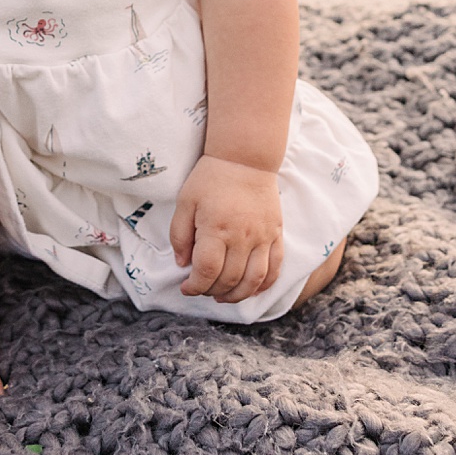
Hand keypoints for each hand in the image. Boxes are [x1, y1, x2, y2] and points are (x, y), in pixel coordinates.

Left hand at [171, 155, 283, 302]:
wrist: (246, 158)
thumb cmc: (211, 178)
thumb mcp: (185, 202)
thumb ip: (179, 235)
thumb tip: (183, 264)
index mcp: (216, 229)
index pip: (206, 271)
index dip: (194, 286)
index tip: (186, 287)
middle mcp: (242, 237)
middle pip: (229, 279)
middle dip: (212, 291)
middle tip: (202, 289)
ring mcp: (262, 237)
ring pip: (254, 280)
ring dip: (238, 295)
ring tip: (224, 296)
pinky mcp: (276, 234)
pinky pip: (275, 268)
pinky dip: (265, 284)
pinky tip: (251, 289)